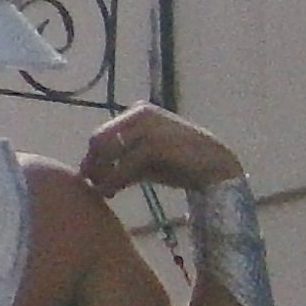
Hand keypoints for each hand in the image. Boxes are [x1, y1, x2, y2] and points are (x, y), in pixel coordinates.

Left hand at [76, 106, 243, 197]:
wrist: (216, 168)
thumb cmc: (181, 165)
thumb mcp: (147, 161)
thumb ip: (122, 160)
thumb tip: (90, 173)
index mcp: (138, 112)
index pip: (101, 134)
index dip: (92, 158)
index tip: (92, 179)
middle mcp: (140, 113)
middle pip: (99, 139)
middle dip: (93, 165)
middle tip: (95, 187)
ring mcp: (148, 127)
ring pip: (107, 150)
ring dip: (100, 174)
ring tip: (105, 192)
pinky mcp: (155, 144)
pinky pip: (122, 164)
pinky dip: (112, 181)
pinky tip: (111, 193)